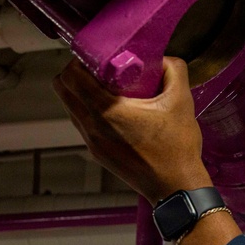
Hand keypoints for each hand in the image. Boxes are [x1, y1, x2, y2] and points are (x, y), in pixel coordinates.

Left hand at [53, 57, 211, 201]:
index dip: (79, 60)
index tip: (98, 56)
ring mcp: (92, 142)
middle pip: (63, 90)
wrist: (176, 188)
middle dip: (77, 74)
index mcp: (107, 112)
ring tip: (110, 89)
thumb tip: (163, 59)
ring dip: (82, 93)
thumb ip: (173, 70)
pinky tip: (116, 110)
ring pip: (71, 107)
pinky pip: (82, 123)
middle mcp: (92, 127)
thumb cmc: (178, 148)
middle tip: (101, 69)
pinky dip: (90, 110)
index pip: (70, 77)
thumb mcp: (182, 101)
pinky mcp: (97, 153)